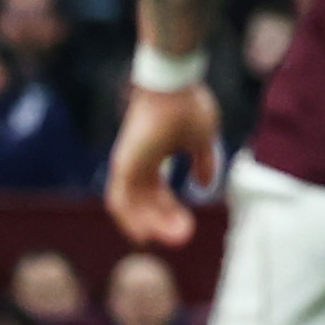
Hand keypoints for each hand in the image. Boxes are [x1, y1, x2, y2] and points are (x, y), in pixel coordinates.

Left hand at [106, 81, 221, 244]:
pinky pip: (119, 201)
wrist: (174, 85)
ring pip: (131, 207)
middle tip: (184, 237)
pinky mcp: (123, 164)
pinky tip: (143, 235)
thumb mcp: (202, 140)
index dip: (171, 211)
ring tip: (169, 238)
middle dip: (164, 222)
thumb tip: (205, 184)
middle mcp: (136, 162)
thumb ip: (203, 163)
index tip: (188, 226)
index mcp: (152, 156)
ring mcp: (127, 164)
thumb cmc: (188, 106)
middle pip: (145, 202)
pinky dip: (129, 220)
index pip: (157, 193)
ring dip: (149, 225)